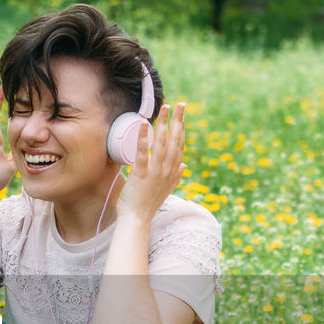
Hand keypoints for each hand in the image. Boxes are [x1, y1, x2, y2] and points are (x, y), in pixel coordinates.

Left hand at [118, 103, 185, 220]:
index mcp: (172, 172)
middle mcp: (167, 170)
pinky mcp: (142, 174)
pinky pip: (143, 153)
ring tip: (164, 108)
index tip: (182, 116)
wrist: (138, 219)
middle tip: (180, 105)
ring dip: (164, 124)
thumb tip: (185, 166)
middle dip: (178, 121)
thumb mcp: (166, 189)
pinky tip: (145, 124)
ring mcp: (156, 172)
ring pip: (162, 143)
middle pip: (175, 141)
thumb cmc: (148, 204)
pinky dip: (145, 138)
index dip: (182, 130)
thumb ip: (176, 176)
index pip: (180, 146)